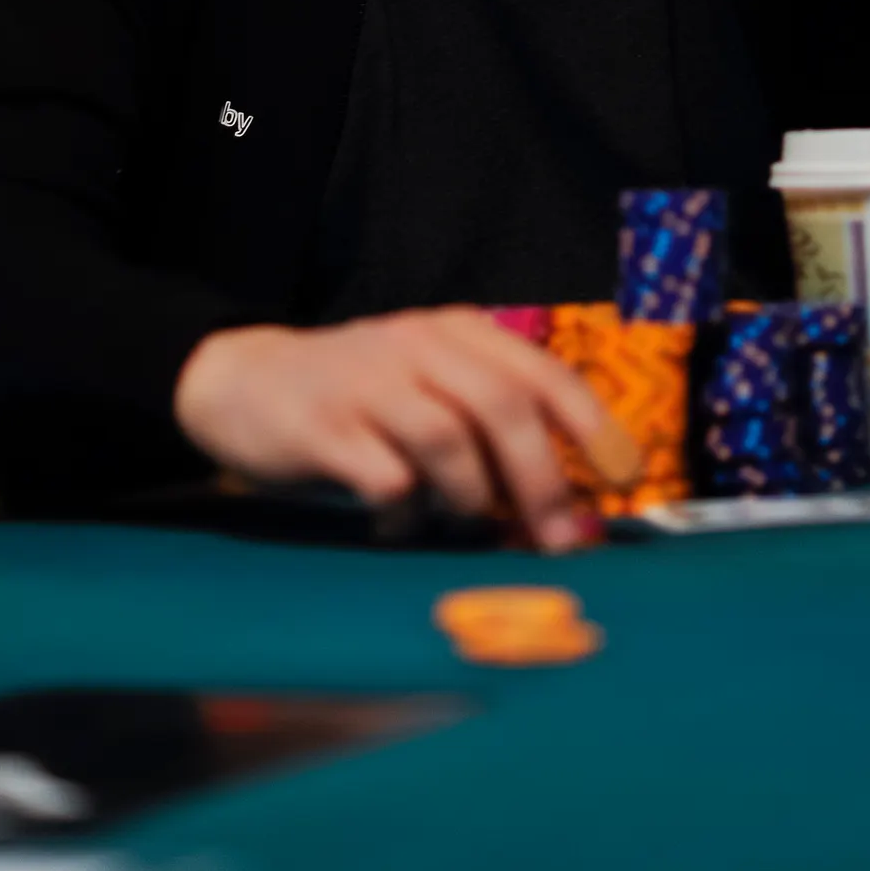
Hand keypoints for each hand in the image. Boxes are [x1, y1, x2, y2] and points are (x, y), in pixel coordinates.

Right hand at [173, 307, 640, 551]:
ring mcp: (368, 384)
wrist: (246, 382)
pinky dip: (405, 514)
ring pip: (447, 439)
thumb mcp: (430, 386)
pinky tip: (394, 522)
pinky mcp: (323, 427)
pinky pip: (386, 479)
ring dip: (469, 496)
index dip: (590, 425)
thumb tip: (567, 506)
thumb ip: (489, 427)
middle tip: (559, 539)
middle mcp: (417, 346)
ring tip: (461, 521)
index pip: (541, 372)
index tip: (623, 476)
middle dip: (541, 479)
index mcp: (456, 332)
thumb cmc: (363, 397)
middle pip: (501, 406)